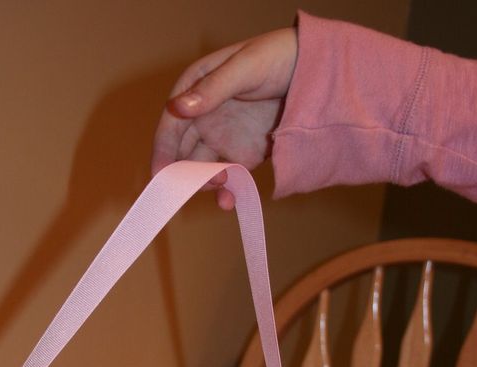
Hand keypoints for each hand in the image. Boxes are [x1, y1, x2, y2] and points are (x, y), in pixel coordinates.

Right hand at [151, 28, 297, 208]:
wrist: (316, 72)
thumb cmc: (278, 57)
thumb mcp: (246, 67)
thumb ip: (213, 89)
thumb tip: (177, 108)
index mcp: (196, 90)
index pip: (172, 124)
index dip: (163, 150)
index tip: (160, 174)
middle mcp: (203, 117)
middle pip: (181, 152)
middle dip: (182, 175)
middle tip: (187, 191)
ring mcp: (221, 138)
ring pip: (201, 170)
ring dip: (204, 184)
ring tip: (223, 183)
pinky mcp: (241, 156)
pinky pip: (226, 179)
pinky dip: (225, 192)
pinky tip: (229, 201)